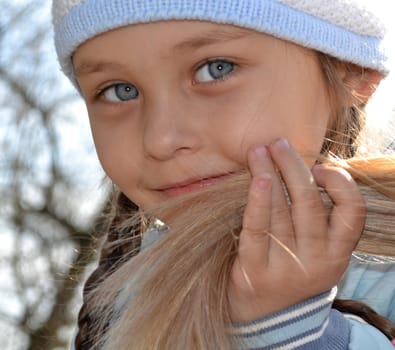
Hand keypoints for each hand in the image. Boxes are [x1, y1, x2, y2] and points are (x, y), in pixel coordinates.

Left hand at [228, 138, 365, 322]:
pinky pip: (258, 228)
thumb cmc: (292, 267)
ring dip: (270, 173)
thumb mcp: (317, 249)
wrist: (266, 313)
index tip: (320, 167)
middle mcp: (316, 261)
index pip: (352, 214)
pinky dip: (258, 199)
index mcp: (337, 253)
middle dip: (293, 167)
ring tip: (259, 151)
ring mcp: (286, 267)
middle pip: (309, 204)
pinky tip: (257, 177)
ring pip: (281, 210)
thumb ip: (317, 216)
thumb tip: (306, 168)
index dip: (340, 184)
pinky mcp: (255, 270)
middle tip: (279, 143)